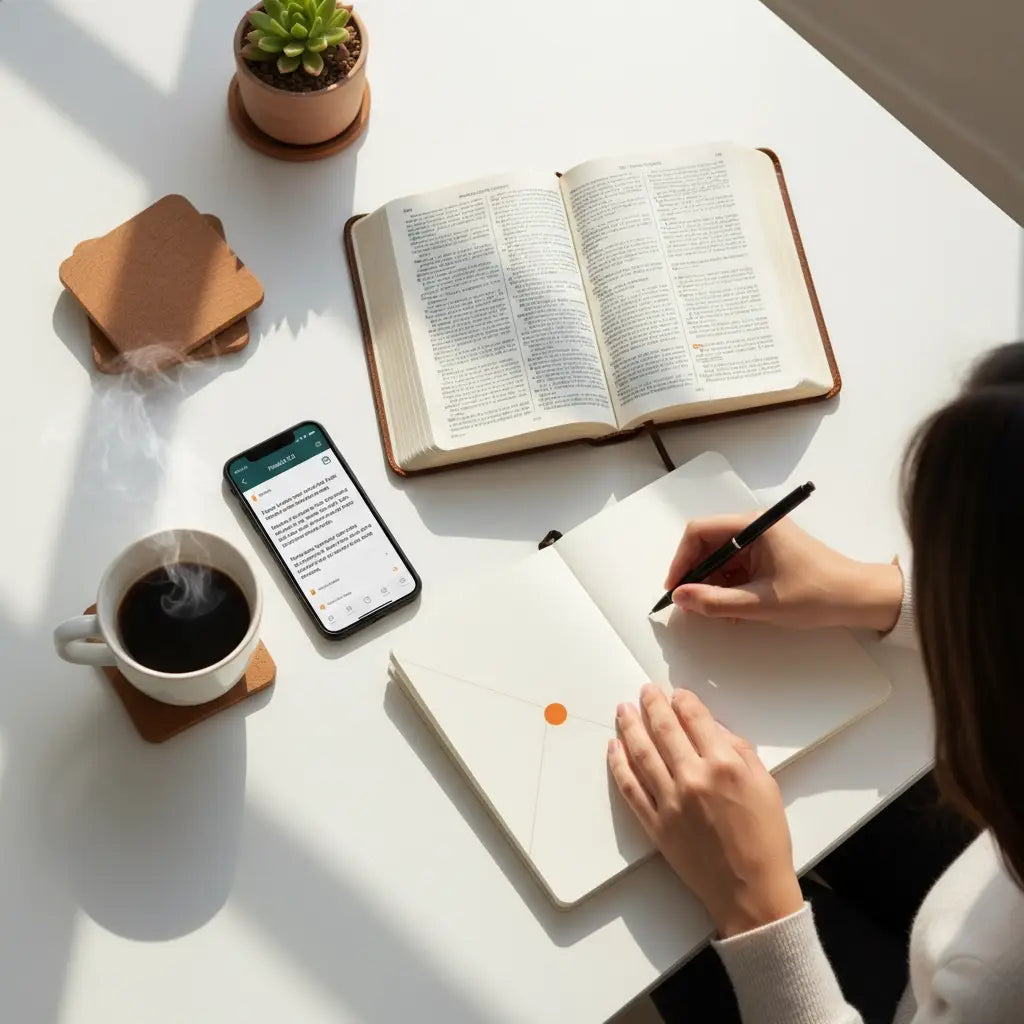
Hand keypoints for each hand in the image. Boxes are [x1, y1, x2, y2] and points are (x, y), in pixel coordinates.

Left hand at [609, 685, 802, 936]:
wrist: (750, 891)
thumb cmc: (765, 840)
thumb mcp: (766, 785)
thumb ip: (740, 751)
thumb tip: (713, 729)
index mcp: (724, 765)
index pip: (695, 719)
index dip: (683, 701)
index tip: (676, 694)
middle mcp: (693, 777)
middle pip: (664, 729)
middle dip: (652, 704)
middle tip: (645, 692)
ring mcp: (670, 800)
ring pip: (641, 753)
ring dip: (629, 727)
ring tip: (623, 710)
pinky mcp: (654, 823)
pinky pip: (630, 787)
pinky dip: (618, 764)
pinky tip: (614, 748)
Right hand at [665, 514, 902, 631]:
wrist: (859, 599)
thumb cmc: (816, 595)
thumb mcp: (760, 604)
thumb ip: (715, 601)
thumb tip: (680, 597)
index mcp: (755, 525)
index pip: (699, 531)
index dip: (681, 560)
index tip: (675, 589)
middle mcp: (756, 525)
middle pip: (708, 544)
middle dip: (696, 575)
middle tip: (691, 605)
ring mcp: (763, 539)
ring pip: (720, 558)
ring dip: (713, 585)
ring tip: (716, 612)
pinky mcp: (769, 554)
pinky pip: (736, 567)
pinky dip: (729, 587)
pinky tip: (733, 610)